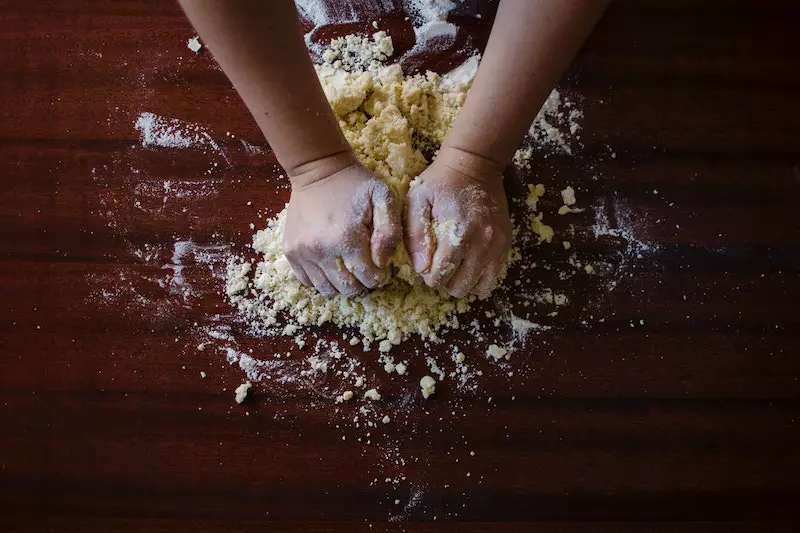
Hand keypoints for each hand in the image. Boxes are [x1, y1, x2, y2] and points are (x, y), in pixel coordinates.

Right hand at [283, 154, 401, 296]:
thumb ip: (389, 232)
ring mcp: (302, 252)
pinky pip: (307, 281)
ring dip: (341, 284)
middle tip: (365, 267)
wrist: (318, 169)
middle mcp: (320, 250)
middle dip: (361, 283)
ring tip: (348, 267)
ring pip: (326, 290)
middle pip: (347, 289)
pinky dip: (322, 279)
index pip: (369, 278)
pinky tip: (331, 265)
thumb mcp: (383, 198)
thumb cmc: (355, 184)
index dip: (379, 276)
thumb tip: (382, 263)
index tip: (380, 265)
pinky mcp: (290, 251)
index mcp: (346, 238)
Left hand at [405, 147, 511, 298]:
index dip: (429, 276)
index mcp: (457, 235)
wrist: (476, 164)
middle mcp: (482, 245)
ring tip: (456, 265)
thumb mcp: (417, 200)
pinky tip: (470, 262)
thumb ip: (416, 235)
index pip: (440, 277)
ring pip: (480, 287)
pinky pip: (494, 276)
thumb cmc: (440, 182)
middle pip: (460, 287)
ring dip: (465, 282)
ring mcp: (497, 246)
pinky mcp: (506, 244)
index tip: (426, 264)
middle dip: (446, 281)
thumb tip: (421, 268)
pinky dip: (480, 276)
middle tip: (440, 264)